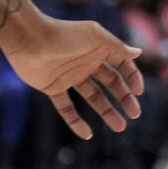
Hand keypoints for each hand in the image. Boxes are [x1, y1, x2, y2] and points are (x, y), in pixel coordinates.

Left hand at [3, 17, 144, 137]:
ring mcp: (70, 77)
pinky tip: (87, 134)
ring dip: (107, 111)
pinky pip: (66, 108)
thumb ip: (117, 46)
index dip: (132, 78)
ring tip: (120, 126)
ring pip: (93, 97)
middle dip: (124, 98)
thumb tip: (138, 53)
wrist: (29, 39)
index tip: (138, 92)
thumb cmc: (64, 34)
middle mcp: (86, 63)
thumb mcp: (95, 36)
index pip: (121, 66)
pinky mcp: (53, 88)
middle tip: (135, 114)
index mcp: (98, 49)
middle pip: (110, 84)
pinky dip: (76, 121)